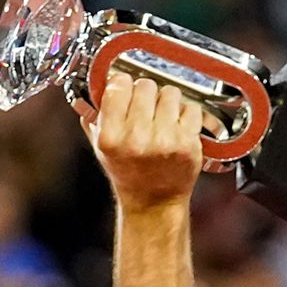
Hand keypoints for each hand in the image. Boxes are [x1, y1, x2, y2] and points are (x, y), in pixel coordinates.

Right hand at [81, 70, 206, 213]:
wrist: (153, 202)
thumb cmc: (128, 173)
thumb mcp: (101, 147)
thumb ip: (97, 115)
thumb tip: (99, 84)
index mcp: (111, 137)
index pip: (118, 86)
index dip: (121, 84)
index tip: (124, 89)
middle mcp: (136, 138)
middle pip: (145, 86)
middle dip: (145, 94)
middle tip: (144, 109)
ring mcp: (164, 140)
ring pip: (169, 92)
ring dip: (166, 101)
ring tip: (161, 118)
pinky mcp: (188, 143)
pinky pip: (190, 108)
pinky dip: (185, 114)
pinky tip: (176, 128)